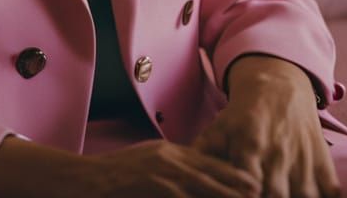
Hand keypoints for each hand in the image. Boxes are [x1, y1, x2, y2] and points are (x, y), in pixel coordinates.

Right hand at [84, 139, 262, 197]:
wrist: (84, 181)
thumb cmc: (116, 178)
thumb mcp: (148, 165)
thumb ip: (172, 169)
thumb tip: (195, 177)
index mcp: (171, 153)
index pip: (210, 162)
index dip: (233, 174)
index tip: (257, 183)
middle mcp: (170, 158)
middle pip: (213, 172)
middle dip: (238, 186)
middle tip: (262, 192)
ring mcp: (162, 172)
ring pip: (204, 185)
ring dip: (226, 194)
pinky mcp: (153, 184)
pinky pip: (183, 195)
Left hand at [192, 55, 340, 197]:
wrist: (278, 83)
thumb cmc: (243, 113)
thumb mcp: (219, 127)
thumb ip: (202, 153)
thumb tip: (183, 173)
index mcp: (249, 145)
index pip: (246, 185)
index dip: (241, 194)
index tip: (237, 195)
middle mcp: (278, 153)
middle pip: (276, 195)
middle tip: (258, 195)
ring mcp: (303, 158)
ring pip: (304, 196)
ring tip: (281, 195)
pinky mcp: (323, 161)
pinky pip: (331, 192)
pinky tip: (308, 196)